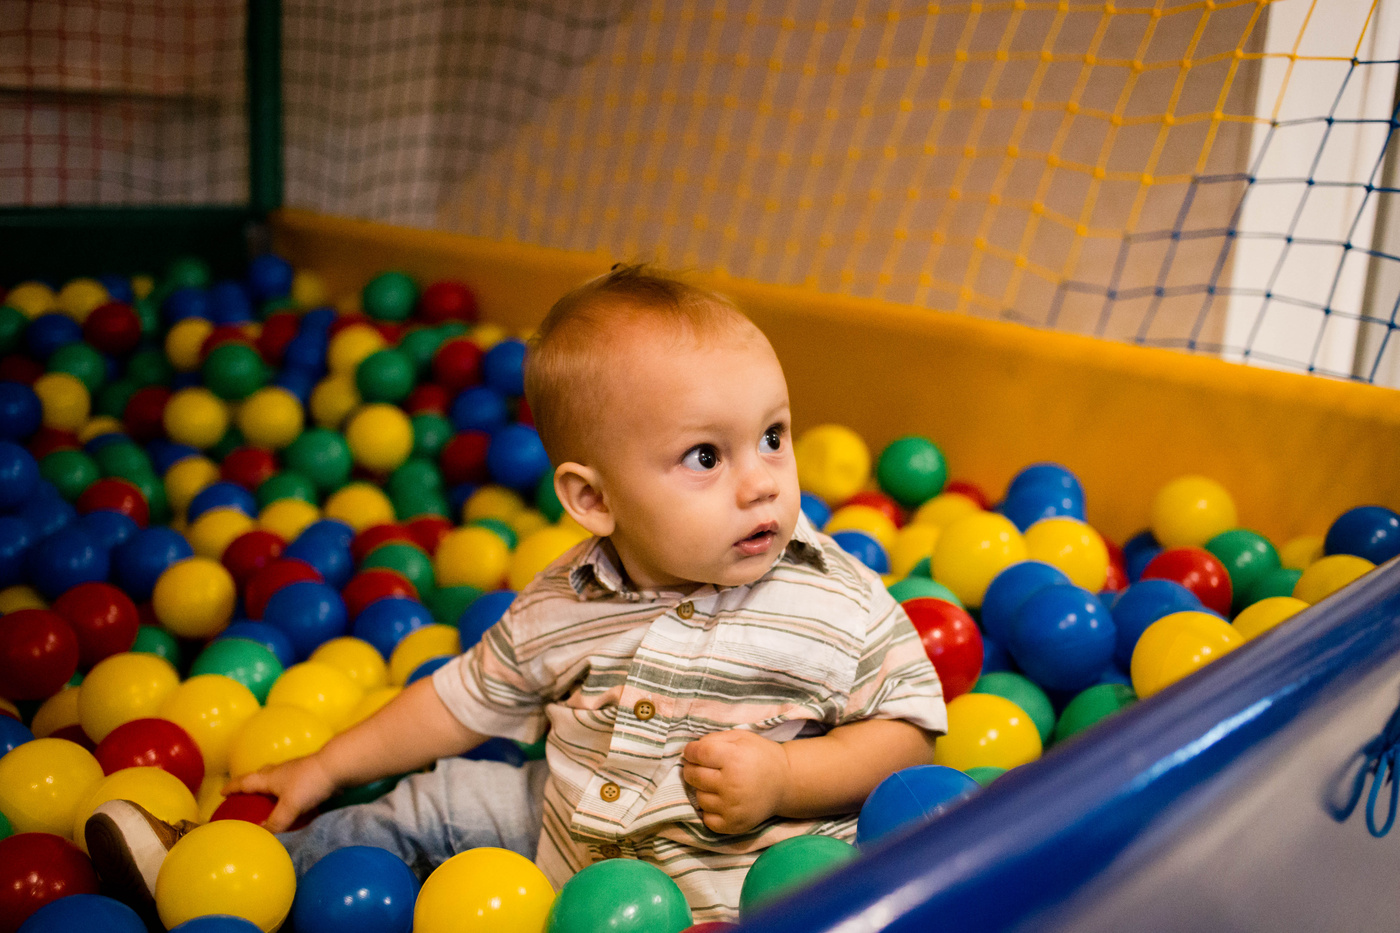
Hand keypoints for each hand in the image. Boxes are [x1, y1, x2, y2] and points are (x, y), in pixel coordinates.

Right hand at [222, 754, 338, 832]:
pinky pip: (293, 786)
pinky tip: (293, 802)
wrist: (338, 767)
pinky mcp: (310, 777)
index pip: (245, 782)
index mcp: (269, 777)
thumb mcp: (290, 806)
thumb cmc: (309, 783)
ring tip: (268, 801)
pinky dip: (288, 793)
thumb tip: (264, 833)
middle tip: (244, 794)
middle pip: (260, 776)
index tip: (222, 792)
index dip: (233, 788)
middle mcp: (280, 772)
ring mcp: (296, 772)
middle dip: (250, 784)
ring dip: (270, 788)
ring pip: (278, 779)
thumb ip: (277, 822)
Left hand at [681, 730, 790, 833]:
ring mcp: (732, 807)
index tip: (693, 751)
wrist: (785, 783)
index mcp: (733, 758)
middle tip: (702, 767)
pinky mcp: (733, 824)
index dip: (691, 751)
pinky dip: (710, 810)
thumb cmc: (760, 756)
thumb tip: (690, 751)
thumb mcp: (740, 737)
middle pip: (693, 776)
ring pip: (699, 797)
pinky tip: (721, 801)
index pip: (697, 754)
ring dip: (703, 789)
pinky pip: (707, 818)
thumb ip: (714, 739)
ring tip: (717, 784)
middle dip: (692, 768)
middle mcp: (731, 784)